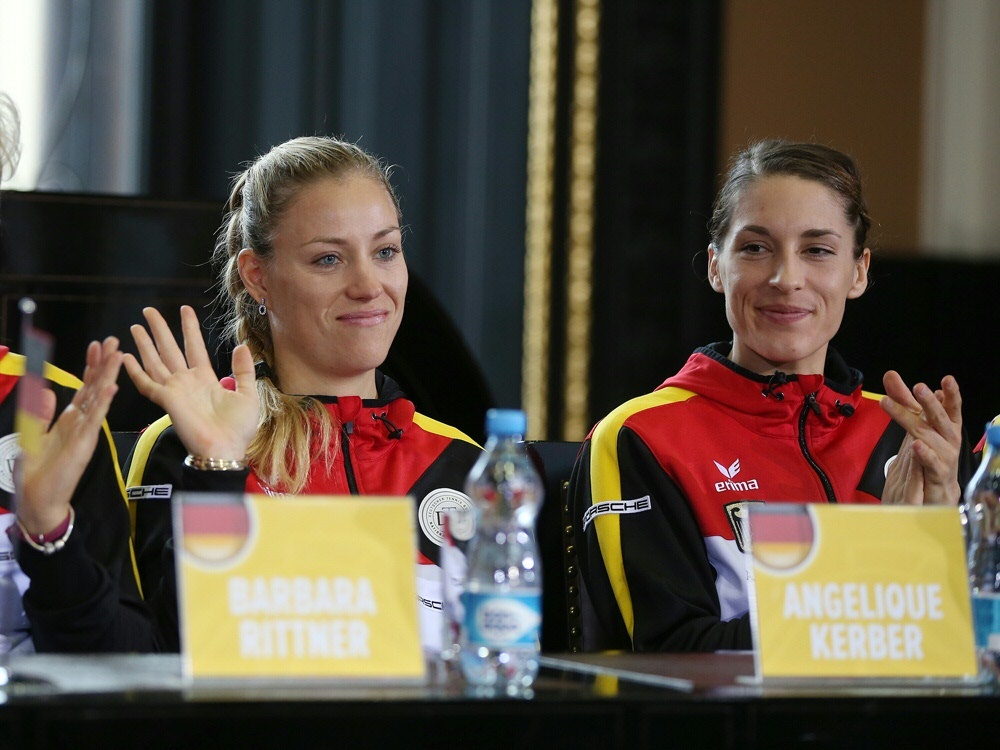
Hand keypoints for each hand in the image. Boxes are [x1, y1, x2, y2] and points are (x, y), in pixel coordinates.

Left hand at [17, 337, 121, 535]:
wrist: (40, 499)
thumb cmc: (37, 472)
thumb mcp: (33, 435)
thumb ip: (40, 413)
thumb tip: (46, 390)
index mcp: (69, 419)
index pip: (83, 387)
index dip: (90, 366)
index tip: (97, 346)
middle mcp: (81, 421)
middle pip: (95, 386)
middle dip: (104, 364)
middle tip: (115, 342)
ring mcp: (86, 431)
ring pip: (99, 398)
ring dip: (108, 376)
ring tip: (118, 356)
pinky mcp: (85, 443)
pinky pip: (95, 419)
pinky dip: (103, 402)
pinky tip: (111, 387)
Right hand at [123, 305, 257, 459]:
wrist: (226, 450)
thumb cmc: (238, 429)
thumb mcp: (248, 395)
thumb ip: (243, 371)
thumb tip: (242, 346)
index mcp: (206, 380)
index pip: (194, 347)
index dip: (189, 328)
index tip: (185, 309)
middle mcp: (187, 382)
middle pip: (169, 349)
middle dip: (159, 330)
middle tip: (148, 311)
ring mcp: (175, 391)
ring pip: (155, 361)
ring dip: (145, 344)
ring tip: (136, 326)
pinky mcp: (166, 401)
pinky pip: (147, 384)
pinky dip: (135, 371)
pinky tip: (125, 357)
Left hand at [880, 370, 961, 505]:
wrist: (939, 488)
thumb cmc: (932, 449)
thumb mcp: (917, 421)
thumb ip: (904, 399)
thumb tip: (890, 374)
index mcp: (947, 424)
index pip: (951, 406)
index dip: (951, 394)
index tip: (947, 379)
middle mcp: (949, 438)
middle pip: (938, 418)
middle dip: (930, 403)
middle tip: (919, 387)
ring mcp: (945, 455)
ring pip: (929, 437)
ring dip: (915, 423)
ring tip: (902, 410)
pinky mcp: (937, 473)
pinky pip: (931, 463)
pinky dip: (924, 454)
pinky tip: (916, 445)